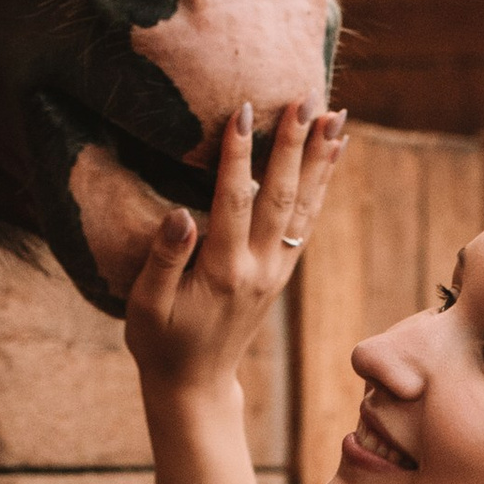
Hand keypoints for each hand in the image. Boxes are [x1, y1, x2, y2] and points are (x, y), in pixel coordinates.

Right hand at [123, 100, 346, 407]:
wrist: (195, 384)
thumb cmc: (160, 343)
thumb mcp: (146, 306)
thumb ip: (163, 260)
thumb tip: (180, 214)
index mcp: (223, 271)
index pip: (234, 200)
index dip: (239, 154)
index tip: (245, 110)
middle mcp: (258, 268)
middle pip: (282, 196)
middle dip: (296, 144)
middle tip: (309, 99)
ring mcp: (275, 271)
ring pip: (304, 206)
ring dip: (321, 159)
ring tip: (337, 115)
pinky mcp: (279, 273)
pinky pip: (306, 220)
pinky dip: (321, 184)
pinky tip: (332, 154)